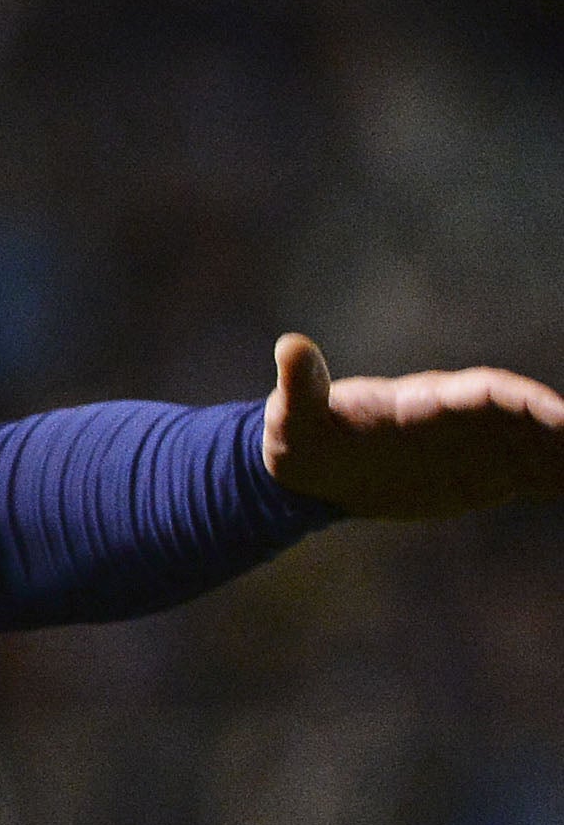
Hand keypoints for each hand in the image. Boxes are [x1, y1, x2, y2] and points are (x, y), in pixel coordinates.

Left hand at [264, 332, 563, 517]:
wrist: (310, 465)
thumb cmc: (301, 436)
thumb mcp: (294, 416)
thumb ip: (300, 384)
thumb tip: (289, 346)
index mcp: (426, 401)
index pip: (489, 393)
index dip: (528, 402)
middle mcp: (461, 419)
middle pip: (530, 417)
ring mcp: (473, 447)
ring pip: (538, 446)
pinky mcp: (476, 475)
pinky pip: (530, 475)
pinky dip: (561, 478)